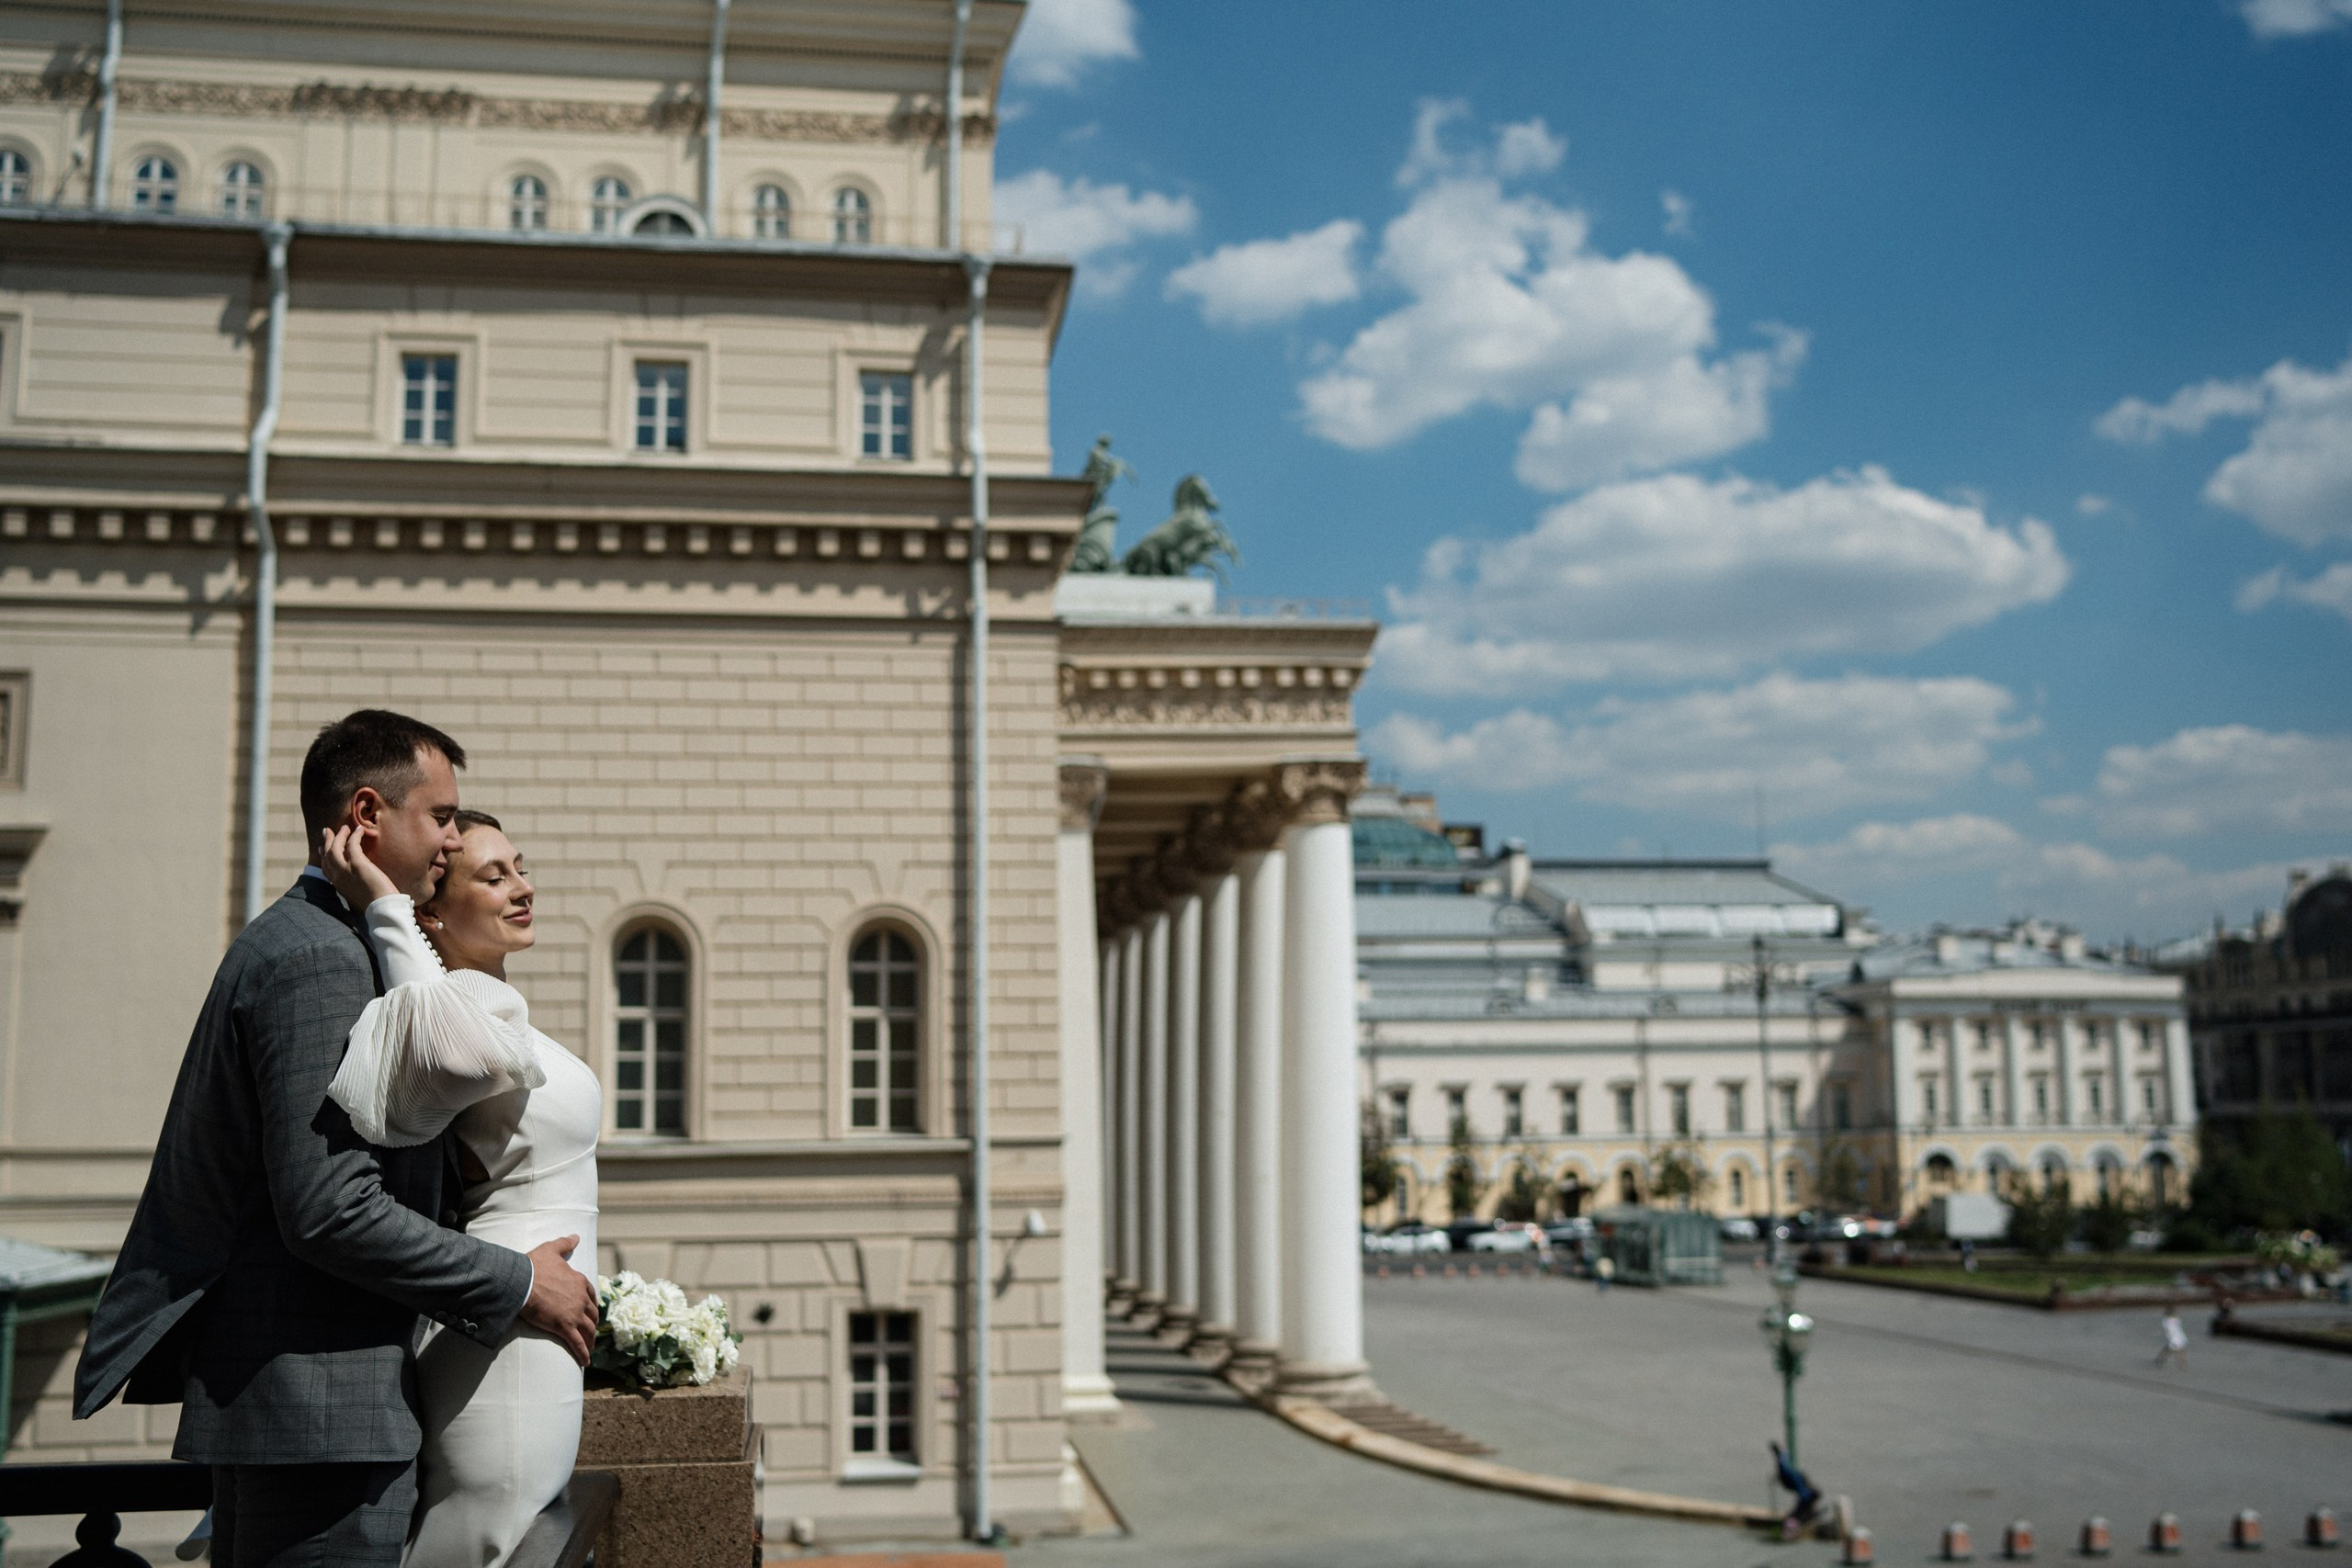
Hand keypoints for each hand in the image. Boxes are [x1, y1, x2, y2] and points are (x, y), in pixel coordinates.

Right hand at [319, 824, 400, 909]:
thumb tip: (364, 882)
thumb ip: (357, 887)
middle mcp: (338, 878)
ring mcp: (345, 871)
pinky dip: (354, 836)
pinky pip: (352, 844)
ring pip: (335, 848)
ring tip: (345, 827)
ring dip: (339, 836)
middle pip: (327, 856)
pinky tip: (359, 830)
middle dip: (327, 842)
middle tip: (327, 831)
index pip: (326, 869)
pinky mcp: (357, 864)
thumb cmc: (378, 905)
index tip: (322, 848)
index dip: (323, 857)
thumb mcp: (361, 896)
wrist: (383, 910)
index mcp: (339, 886)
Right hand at [519, 1235, 598, 1366]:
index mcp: (578, 1281)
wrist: (521, 1282)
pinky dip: (583, 1353)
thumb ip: (564, 1244)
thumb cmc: (533, 1266)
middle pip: (591, 1314)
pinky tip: (586, 1362)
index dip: (591, 1305)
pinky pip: (577, 1343)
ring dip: (590, 1340)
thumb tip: (576, 1236)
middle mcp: (580, 1298)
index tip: (590, 1311)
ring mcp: (573, 1313)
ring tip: (590, 1348)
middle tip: (591, 1331)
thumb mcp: (551, 1250)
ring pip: (588, 1330)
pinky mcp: (563, 1326)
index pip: (591, 1295)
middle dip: (592, 1324)